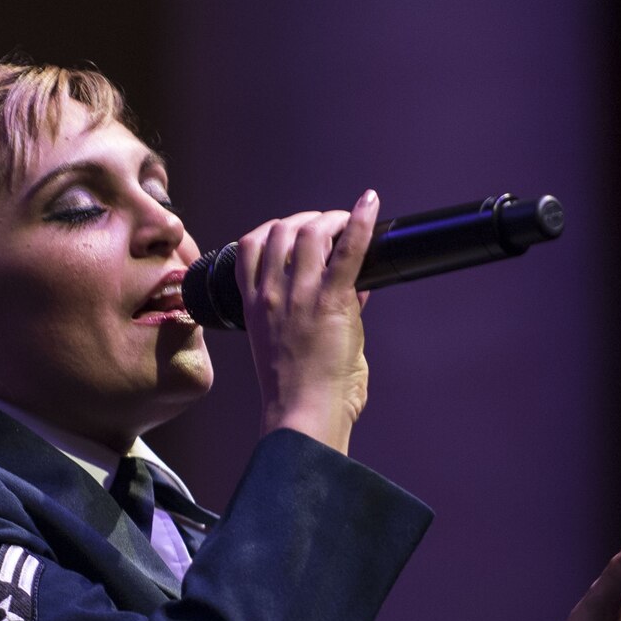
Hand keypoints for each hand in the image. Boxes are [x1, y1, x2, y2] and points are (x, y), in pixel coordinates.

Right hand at [237, 190, 377, 454]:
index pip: (250, 245)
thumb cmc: (296, 393)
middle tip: (330, 227)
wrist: (302, 415)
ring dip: (331, 219)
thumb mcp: (286, 346)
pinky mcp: (332, 301)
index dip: (274, 228)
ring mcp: (300, 295)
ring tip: (347, 223)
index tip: (294, 230)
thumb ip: (313, 314)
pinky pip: (348, 249)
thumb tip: (356, 290)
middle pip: (283, 229)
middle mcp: (272, 294)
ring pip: (311, 232)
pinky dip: (361, 221)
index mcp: (254, 305)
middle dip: (308, 220)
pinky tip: (370, 204)